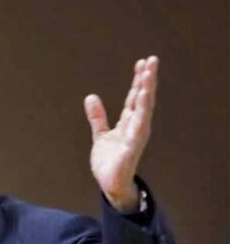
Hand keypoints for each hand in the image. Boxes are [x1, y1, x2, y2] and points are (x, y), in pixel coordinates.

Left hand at [84, 56, 157, 212]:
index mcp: (129, 123)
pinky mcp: (132, 146)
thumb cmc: (110, 160)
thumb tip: (91, 97)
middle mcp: (136, 126)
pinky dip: (140, 112)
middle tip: (152, 60)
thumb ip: (98, 117)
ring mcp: (135, 136)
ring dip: (146, 91)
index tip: (142, 63)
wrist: (109, 183)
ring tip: (148, 74)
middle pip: (143, 99)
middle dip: (147, 80)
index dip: (139, 80)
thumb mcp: (100, 134)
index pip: (135, 97)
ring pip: (143, 110)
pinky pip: (137, 126)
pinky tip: (142, 99)